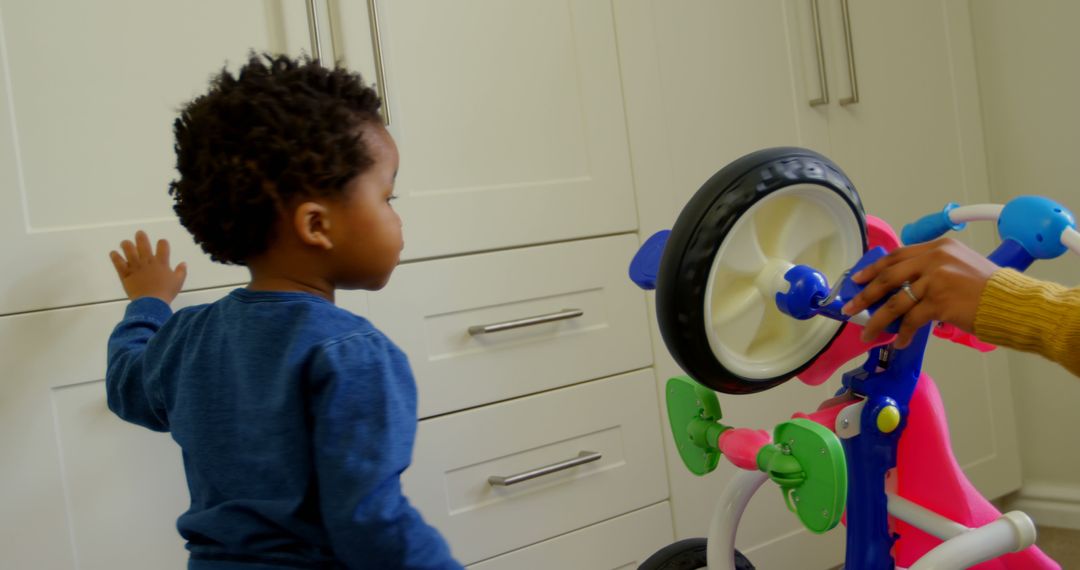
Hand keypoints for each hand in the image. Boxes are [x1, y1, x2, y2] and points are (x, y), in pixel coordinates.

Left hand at [109, 231, 186, 303]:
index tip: (161, 242)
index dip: (162, 242)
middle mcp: (147, 262)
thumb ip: (181, 271)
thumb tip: (183, 263)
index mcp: (161, 263)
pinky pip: (119, 264)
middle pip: (144, 245)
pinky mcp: (126, 274)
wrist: (151, 302)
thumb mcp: (178, 282)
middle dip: (141, 238)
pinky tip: (113, 253)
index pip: (163, 247)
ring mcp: (136, 267)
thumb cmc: (166, 292)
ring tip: (125, 242)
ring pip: (129, 252)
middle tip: (139, 233)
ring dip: (127, 245)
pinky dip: (115, 257)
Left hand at [840, 238, 998, 347]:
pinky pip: (911, 320)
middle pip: (888, 277)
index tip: (856, 280)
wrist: (1014, 303)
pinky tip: (900, 342)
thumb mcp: (959, 266)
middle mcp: (934, 259)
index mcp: (938, 247)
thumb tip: (900, 289)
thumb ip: (932, 270)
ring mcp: (935, 280)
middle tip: (849, 308)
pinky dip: (903, 333)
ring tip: (868, 333)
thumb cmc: (990, 290)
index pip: (896, 256)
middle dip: (865, 295)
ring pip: (895, 302)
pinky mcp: (939, 301)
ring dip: (878, 321)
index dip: (873, 269)